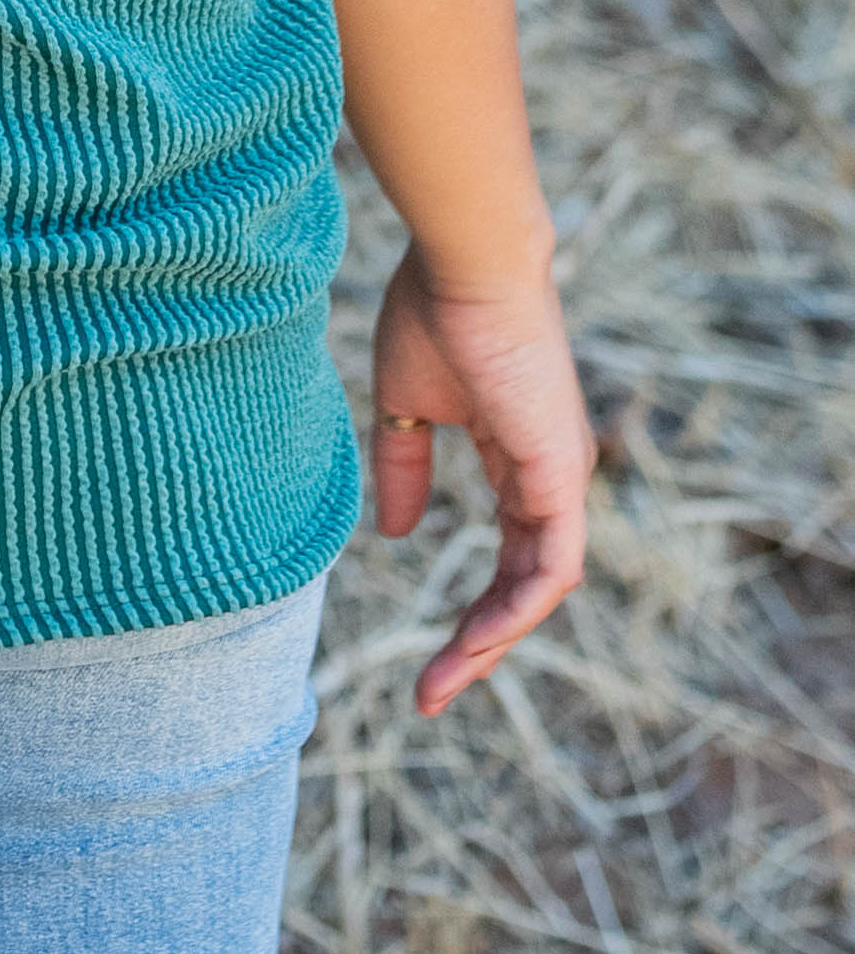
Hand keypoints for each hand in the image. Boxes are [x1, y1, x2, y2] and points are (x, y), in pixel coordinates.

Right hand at [372, 245, 594, 713]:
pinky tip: (478, 638)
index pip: (509, 555)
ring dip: (494, 641)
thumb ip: (403, 465)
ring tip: (444, 682)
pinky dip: (518, 609)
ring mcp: (559, 476)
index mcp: (516, 454)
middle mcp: (548, 474)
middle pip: (525, 584)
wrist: (466, 261)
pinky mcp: (561, 474)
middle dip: (479, 644)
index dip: (472, 610)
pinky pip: (552, 566)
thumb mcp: (404, 402)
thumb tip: (393, 533)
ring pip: (541, 586)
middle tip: (432, 693)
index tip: (425, 663)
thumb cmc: (433, 309)